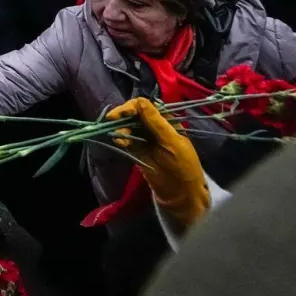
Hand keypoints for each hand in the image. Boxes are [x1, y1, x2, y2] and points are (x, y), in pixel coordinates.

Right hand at [106, 98, 209, 229]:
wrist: (181, 193)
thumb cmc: (183, 165)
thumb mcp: (173, 142)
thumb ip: (156, 122)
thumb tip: (140, 102)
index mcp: (166, 121)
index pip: (145, 106)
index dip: (132, 107)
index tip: (122, 114)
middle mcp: (153, 127)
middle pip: (133, 114)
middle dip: (122, 116)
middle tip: (112, 121)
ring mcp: (144, 138)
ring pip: (127, 126)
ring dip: (120, 128)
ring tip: (120, 138)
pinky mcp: (136, 150)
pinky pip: (125, 139)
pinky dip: (120, 139)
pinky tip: (120, 143)